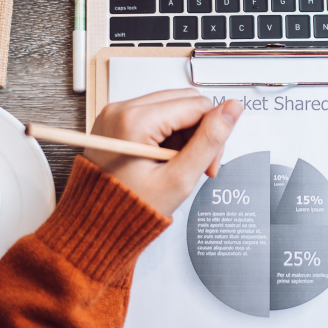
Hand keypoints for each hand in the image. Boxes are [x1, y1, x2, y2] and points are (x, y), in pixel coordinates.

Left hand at [84, 89, 243, 214]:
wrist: (94, 226)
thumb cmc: (128, 210)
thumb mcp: (179, 179)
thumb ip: (210, 141)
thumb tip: (233, 109)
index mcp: (135, 120)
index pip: (198, 105)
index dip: (213, 133)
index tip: (209, 164)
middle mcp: (122, 108)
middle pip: (185, 101)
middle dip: (200, 132)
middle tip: (198, 166)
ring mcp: (116, 112)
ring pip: (173, 106)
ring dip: (185, 134)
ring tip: (179, 166)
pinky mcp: (116, 120)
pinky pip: (156, 114)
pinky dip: (169, 135)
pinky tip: (166, 159)